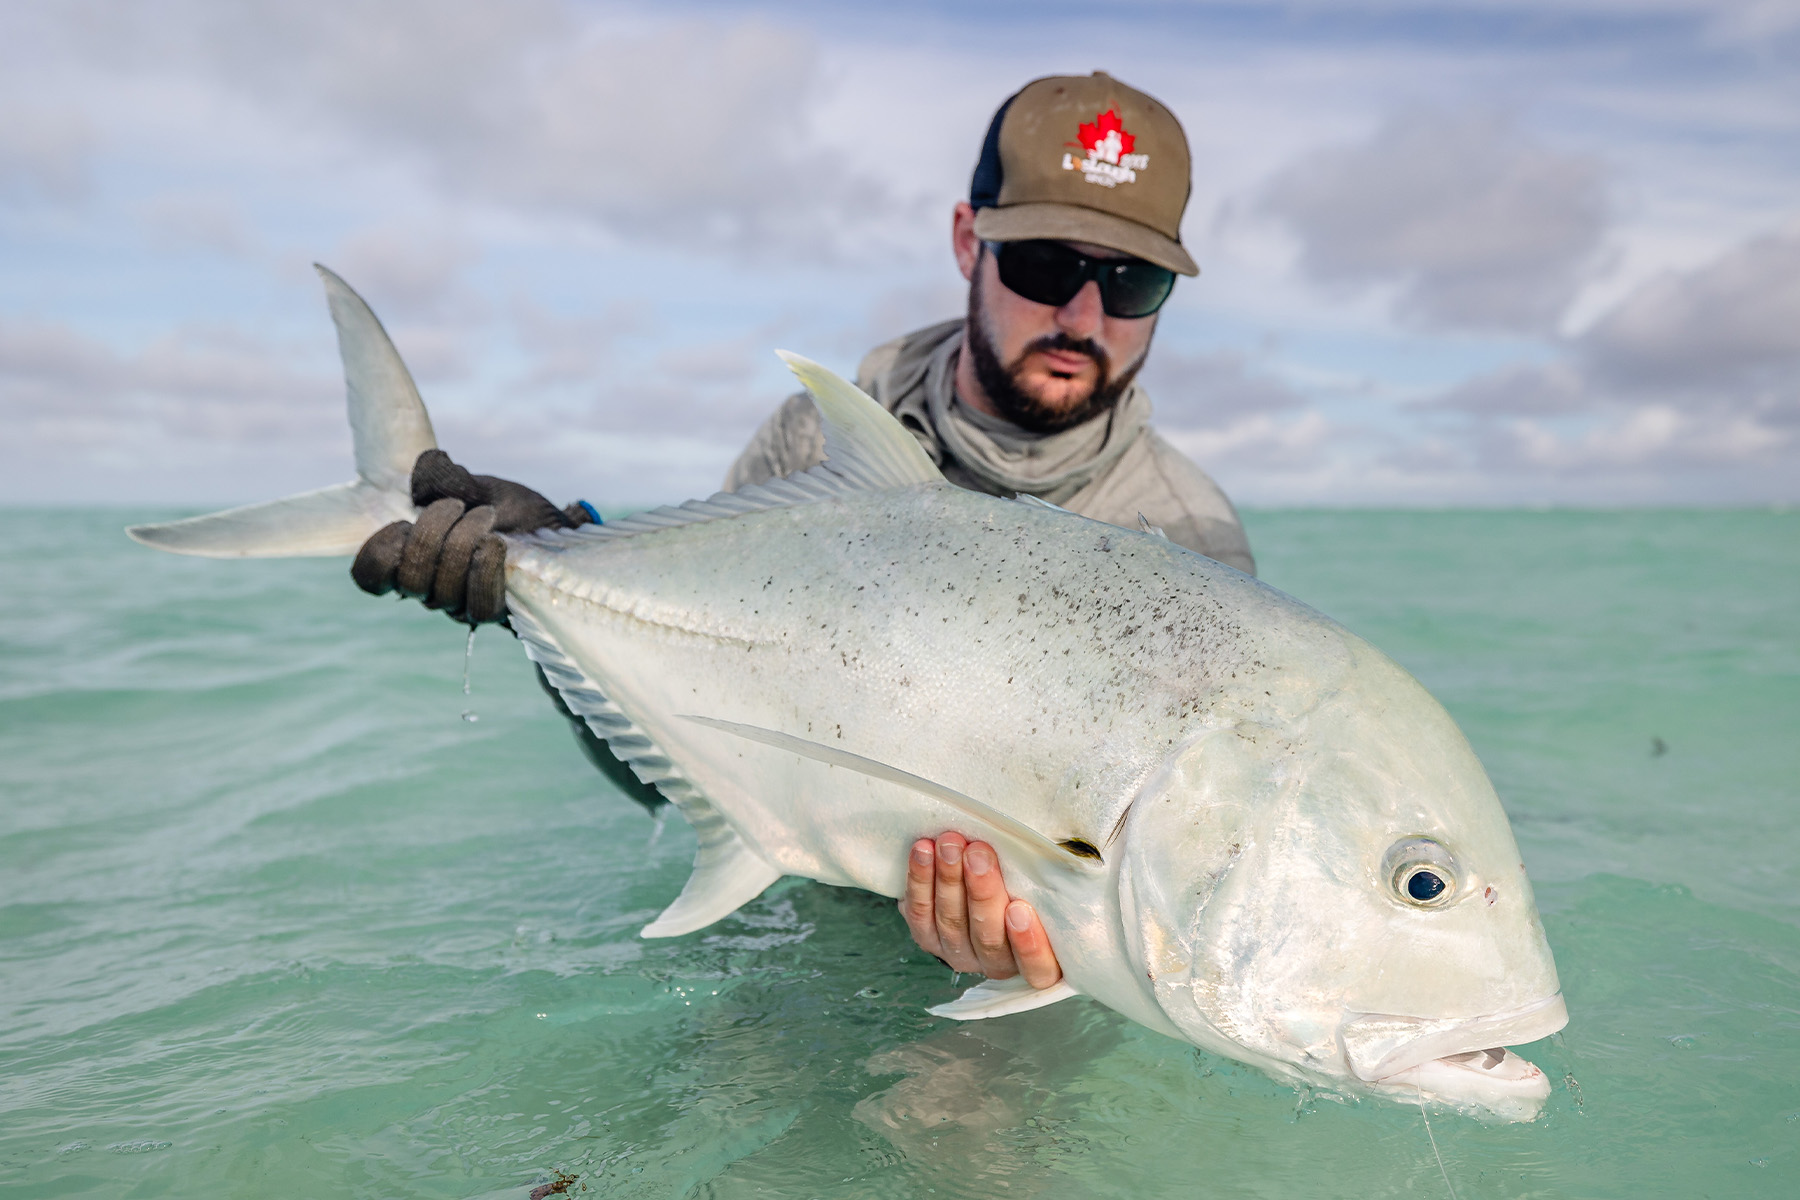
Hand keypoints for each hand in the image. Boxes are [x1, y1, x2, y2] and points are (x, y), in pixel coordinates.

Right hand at [350, 450, 588, 623]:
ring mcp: (461, 604)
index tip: (403, 523)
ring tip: (485, 517)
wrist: (559, 532)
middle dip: (430, 535)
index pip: (370, 578)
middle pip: (410, 580)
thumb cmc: (511, 511)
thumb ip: (449, 479)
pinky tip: (497, 543)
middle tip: (457, 507)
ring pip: (442, 592)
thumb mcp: (480, 487)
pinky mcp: (494, 613)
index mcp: (413, 558)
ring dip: (461, 547)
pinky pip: (480, 605)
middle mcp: (431, 588)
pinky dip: (485, 568)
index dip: (378, 553)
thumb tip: (424, 470)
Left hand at [901, 833, 1061, 988]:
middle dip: (982, 892)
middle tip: (978, 854)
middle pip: (989, 938)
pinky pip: (920, 913)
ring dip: (949, 879)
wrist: (983, 881)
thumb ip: (1050, 880)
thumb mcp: (1049, 886)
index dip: (1029, 944)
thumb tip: (1052, 855)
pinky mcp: (928, 938)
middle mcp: (997, 963)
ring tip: (950, 844)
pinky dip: (920, 880)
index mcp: (1039, 961)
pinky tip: (923, 851)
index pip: (1038, 968)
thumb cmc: (1029, 882)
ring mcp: (960, 953)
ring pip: (952, 922)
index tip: (1019, 908)